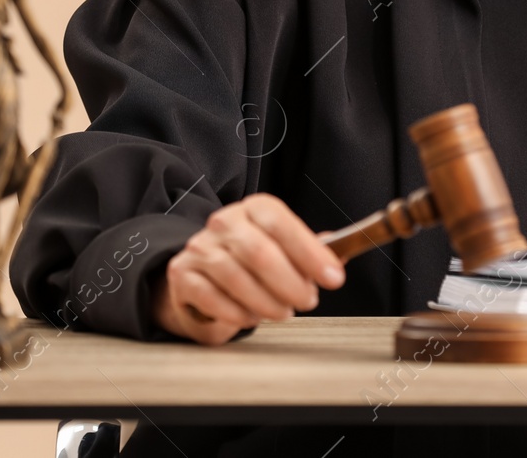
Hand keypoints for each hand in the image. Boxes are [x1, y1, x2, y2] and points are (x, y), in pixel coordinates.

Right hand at [151, 192, 346, 345]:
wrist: (202, 278)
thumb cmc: (252, 264)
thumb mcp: (284, 250)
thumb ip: (312, 252)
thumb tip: (343, 253)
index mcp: (254, 209)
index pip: (280, 223)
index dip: (310, 252)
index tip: (334, 278)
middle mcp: (224, 222)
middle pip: (259, 251)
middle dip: (290, 282)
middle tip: (307, 301)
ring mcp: (200, 247)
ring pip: (237, 277)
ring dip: (267, 302)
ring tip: (282, 312)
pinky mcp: (183, 275)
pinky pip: (213, 298)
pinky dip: (238, 313)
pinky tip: (252, 317)